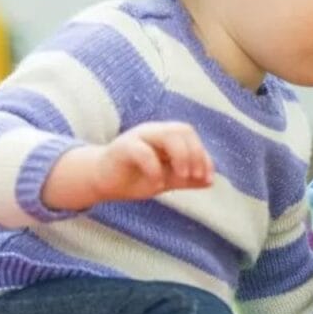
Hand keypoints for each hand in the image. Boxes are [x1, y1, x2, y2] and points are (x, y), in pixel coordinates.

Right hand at [44, 122, 213, 209]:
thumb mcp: (166, 179)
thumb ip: (186, 179)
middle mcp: (153, 131)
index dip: (203, 156)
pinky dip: (155, 168)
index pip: (191, 137)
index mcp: (166, 136)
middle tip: (194, 177)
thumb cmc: (135, 178)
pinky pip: (142, 151)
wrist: (102, 183)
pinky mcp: (122, 148)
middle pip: (182, 129)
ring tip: (182, 177)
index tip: (207, 179)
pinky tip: (157, 184)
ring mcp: (137, 136)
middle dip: (195, 153)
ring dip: (181, 156)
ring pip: (167, 134)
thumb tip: (210, 181)